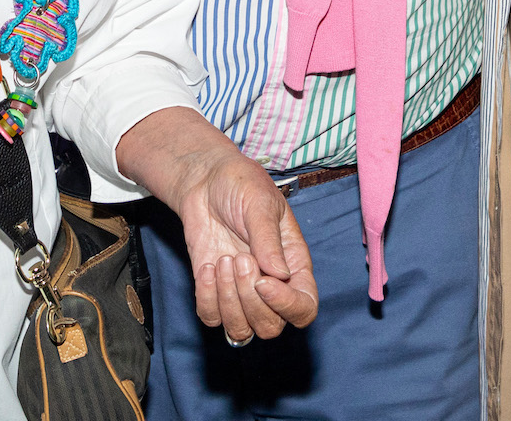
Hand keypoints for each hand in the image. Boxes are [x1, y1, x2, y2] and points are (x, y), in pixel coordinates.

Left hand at [174, 144, 318, 343]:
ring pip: (241, 330)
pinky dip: (207, 298)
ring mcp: (240, 291)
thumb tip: (280, 275)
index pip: (304, 307)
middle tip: (239, 258)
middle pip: (270, 326)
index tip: (264, 281)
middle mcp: (270, 286)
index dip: (287, 306)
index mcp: (294, 266)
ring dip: (228, 301)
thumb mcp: (260, 203)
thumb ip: (268, 239)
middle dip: (250, 299)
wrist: (206, 181)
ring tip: (223, 261)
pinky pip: (212, 318)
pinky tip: (207, 267)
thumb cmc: (241, 186)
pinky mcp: (213, 290)